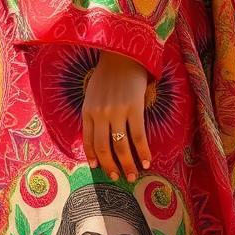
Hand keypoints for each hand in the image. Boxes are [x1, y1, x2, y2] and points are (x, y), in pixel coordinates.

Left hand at [81, 51, 151, 182]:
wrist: (123, 56)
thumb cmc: (107, 77)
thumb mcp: (92, 95)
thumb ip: (93, 115)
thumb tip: (100, 140)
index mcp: (87, 111)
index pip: (88, 141)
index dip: (93, 158)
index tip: (99, 169)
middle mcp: (100, 113)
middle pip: (104, 147)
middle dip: (111, 166)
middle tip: (118, 178)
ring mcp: (117, 111)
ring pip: (121, 145)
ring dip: (128, 164)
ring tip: (133, 175)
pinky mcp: (134, 108)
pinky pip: (138, 136)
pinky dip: (143, 152)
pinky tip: (147, 161)